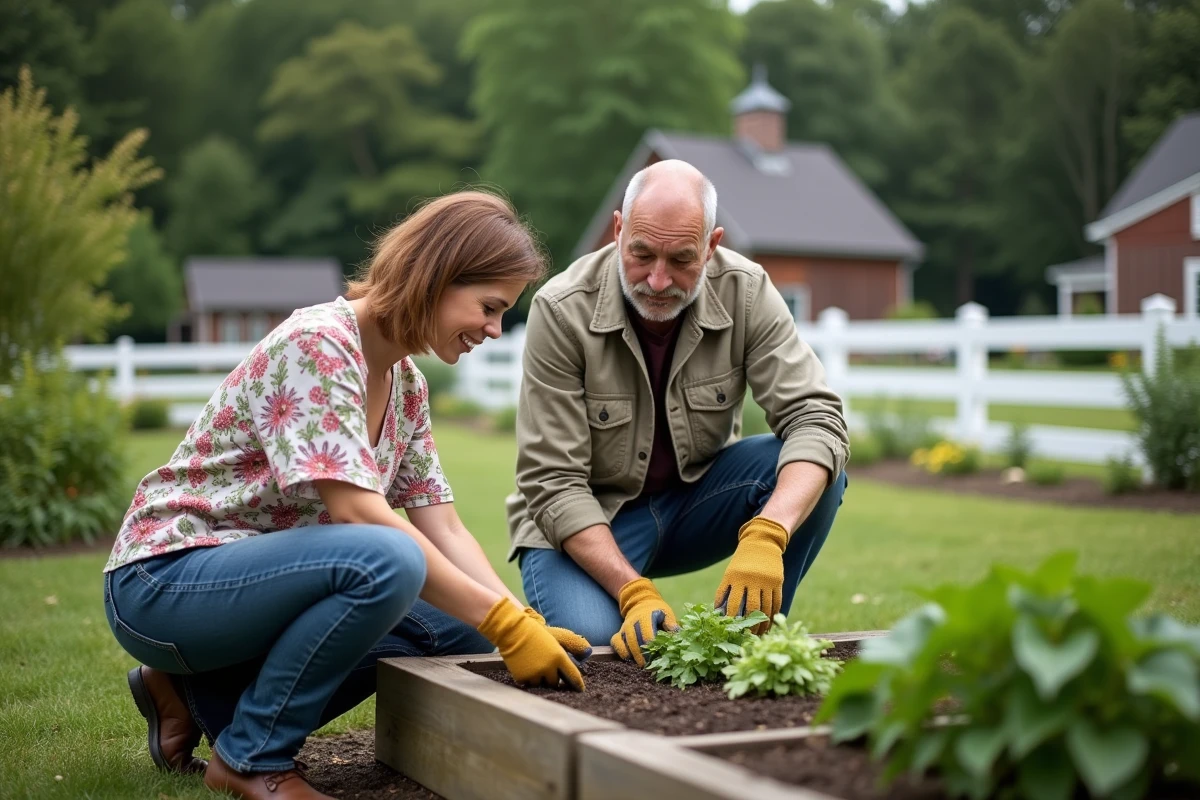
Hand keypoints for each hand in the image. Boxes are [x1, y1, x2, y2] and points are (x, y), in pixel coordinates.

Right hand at [477, 599, 584, 690]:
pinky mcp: (522, 678)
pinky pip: (529, 684)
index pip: (572, 676)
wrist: (513, 631)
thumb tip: (588, 653)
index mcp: (559, 657)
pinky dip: (529, 679)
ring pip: (541, 685)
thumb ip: (574, 645)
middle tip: (549, 670)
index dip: (577, 684)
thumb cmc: (537, 633)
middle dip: (554, 678)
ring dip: (541, 679)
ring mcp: (534, 674)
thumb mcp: (558, 636)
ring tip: (536, 667)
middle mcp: (548, 668)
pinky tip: (527, 669)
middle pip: (556, 683)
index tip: (580, 689)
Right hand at [611, 578, 678, 666]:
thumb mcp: (666, 613)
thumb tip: (679, 634)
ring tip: (642, 666)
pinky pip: (616, 643)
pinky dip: (621, 652)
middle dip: (643, 656)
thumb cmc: (656, 610)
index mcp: (645, 616)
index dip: (652, 648)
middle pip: (636, 642)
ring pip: (626, 644)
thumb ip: (671, 624)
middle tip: (650, 666)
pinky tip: (629, 659)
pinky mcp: (619, 633)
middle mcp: (632, 622)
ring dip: (634, 656)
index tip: (658, 658)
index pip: (647, 635)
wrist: (640, 602)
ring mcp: (624, 628)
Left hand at [714, 516, 787, 633]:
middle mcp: (752, 580)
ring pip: (766, 608)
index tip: (732, 631)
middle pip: (752, 609)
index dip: (734, 620)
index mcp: (736, 578)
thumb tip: (719, 612)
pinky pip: (777, 602)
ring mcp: (767, 581)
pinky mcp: (778, 582)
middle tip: (748, 637)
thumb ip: (725, 591)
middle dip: (750, 625)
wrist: (761, 542)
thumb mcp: (730, 573)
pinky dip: (774, 614)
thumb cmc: (742, 562)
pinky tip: (770, 623)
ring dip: (763, 623)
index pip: (734, 604)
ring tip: (760, 634)